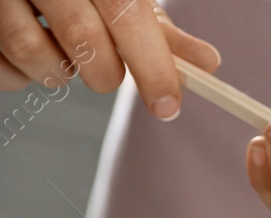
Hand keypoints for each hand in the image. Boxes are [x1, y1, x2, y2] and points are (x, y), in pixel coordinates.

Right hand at [0, 0, 218, 118]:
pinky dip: (21, 76)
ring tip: (61, 54)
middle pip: (84, 39)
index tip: (168, 106)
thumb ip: (159, 33)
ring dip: (60, 74)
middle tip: (104, 69)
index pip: (127, 15)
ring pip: (35, 54)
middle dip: (105, 73)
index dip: (153, 66)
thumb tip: (208, 64)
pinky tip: (28, 54)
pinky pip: (3, 70)